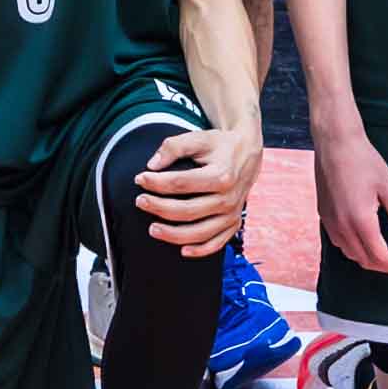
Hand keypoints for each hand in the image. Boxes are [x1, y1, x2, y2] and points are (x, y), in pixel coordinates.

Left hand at [129, 123, 254, 258]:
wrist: (247, 154)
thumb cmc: (219, 146)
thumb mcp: (198, 138)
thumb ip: (174, 147)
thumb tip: (152, 165)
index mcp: (221, 175)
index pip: (181, 183)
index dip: (157, 183)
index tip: (140, 179)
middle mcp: (228, 198)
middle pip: (187, 210)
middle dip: (159, 208)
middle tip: (140, 201)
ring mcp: (232, 213)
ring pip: (199, 232)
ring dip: (173, 234)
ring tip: (152, 229)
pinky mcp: (234, 223)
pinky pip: (217, 243)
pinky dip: (200, 250)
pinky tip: (182, 250)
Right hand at [311, 117, 387, 277]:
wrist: (335, 142)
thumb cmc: (365, 161)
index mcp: (361, 220)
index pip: (381, 258)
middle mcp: (342, 226)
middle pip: (366, 261)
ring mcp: (330, 222)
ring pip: (352, 255)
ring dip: (372, 259)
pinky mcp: (324, 216)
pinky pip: (341, 243)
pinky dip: (357, 249)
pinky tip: (368, 240)